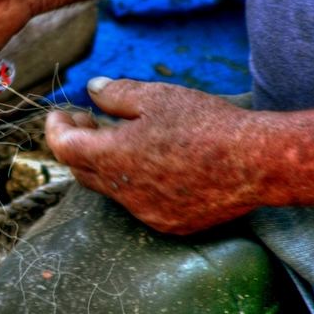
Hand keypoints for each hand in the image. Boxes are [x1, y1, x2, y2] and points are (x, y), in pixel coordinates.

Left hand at [45, 77, 262, 234]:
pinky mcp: (170, 223)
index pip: (63, 148)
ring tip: (123, 137)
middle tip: (87, 120)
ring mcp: (146, 212)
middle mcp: (124, 193)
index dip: (56, 130)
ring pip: (111, 189)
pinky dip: (135, 183)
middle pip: (81, 171)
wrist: (257, 162)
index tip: (60, 115)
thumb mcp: (157, 96)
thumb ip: (116, 94)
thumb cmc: (206, 124)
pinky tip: (154, 162)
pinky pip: (139, 204)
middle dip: (77, 145)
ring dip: (106, 164)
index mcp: (113, 158)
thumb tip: (92, 89)